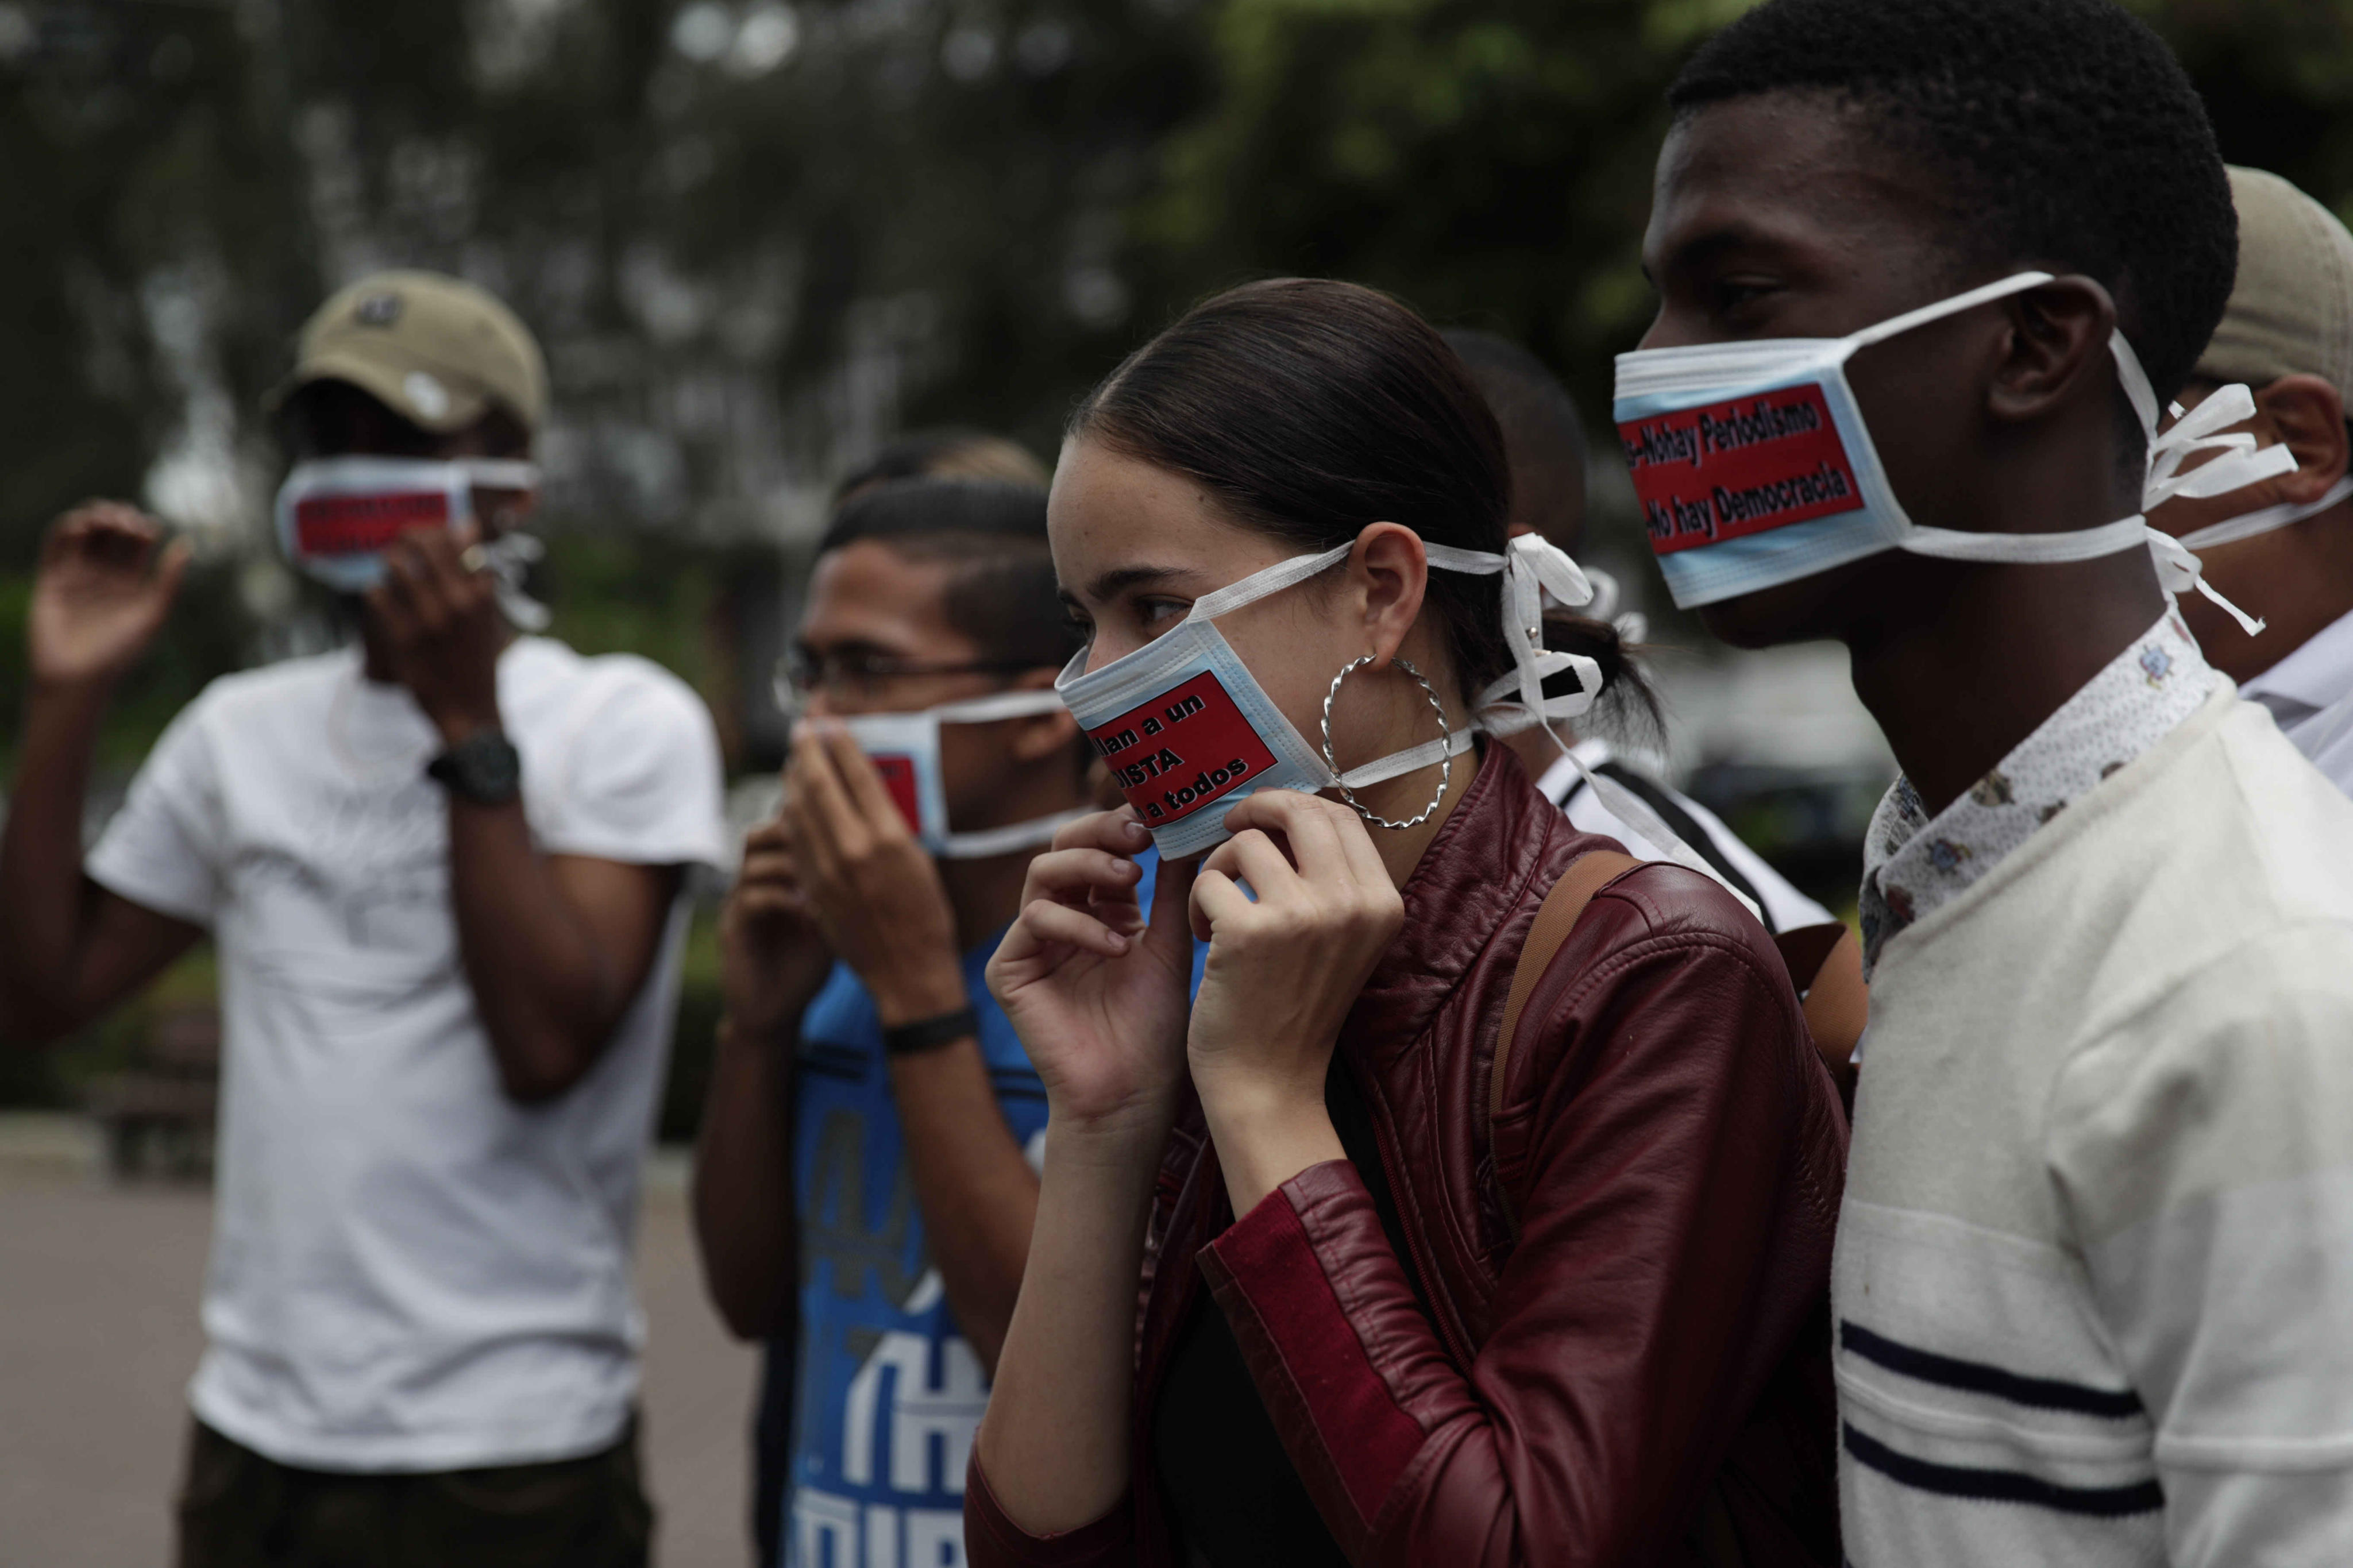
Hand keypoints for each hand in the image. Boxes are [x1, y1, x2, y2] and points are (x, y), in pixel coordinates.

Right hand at [29, 502, 189, 689]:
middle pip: (110, 533)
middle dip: (118, 518)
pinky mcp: (51, 580)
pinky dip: (65, 530)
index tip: (147, 529)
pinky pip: (55, 547)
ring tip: (104, 518)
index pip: (137, 543)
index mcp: (130, 583)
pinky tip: (79, 526)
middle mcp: (103, 577)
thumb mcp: (151, 615)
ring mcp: (76, 577)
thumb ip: (168, 581)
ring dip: (93, 518)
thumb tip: (186, 543)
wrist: (77, 678)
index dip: (142, 527)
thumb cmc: (119, 653)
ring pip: (83, 535)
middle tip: (125, 521)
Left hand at [365, 525, 504, 742]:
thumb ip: (477, 572)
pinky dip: (376, 592)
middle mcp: (456, 602)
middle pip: (423, 545)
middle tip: (402, 544)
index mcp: (480, 595)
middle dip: (408, 539)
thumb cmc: (478, 660)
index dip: (437, 531)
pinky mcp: (401, 637)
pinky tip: (381, 599)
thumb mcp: (488, 616)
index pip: (455, 540)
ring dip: (391, 563)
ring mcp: (428, 619)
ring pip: (397, 565)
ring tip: (392, 570)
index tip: (428, 534)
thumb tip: (467, 527)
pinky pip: (376, 595)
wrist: (468, 710)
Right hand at [719, 813, 835, 1039]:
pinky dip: (785, 900)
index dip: (811, 822)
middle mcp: (752, 882)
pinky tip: (811, 913)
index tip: (847, 828)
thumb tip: (884, 861)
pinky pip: (751, 898)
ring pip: (754, 860)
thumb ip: (843, 888)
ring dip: (792, 867)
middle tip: (832, 850)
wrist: (775, 1009)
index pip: (785, 828)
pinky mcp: (733, 930)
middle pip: (763, 833)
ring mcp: (739, 903)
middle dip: (796, 836)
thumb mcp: (831, 918)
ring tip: (823, 884)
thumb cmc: (808, 963)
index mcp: (775, 874)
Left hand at [781, 720, 965, 1024]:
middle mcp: (854, 850)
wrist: (906, 971)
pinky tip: (791, 803)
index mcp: (890, 838)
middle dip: (808, 751)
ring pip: (799, 811)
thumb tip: (866, 791)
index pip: (857, 775)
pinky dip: (792, 816)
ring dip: (794, 779)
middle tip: (802, 729)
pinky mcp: (812, 889)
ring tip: (795, 759)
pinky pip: (796, 842)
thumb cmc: (925, 916)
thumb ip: (890, 825)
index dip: (840, 743)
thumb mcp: (919, 860)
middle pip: (820, 785)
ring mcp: (827, 871)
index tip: (830, 722)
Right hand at [986, 811, 1195, 1147]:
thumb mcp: (1169, 946)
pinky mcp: (1010, 970)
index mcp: (1101, 911)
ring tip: (1130, 882)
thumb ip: (1172, 889)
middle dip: (1099, 834)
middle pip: (1062, 848)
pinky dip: (1076, 924)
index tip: (1155, 819)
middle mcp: (1063, 920)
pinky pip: (1033, 921)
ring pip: (1042, 874)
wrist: (1133, 1094)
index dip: (1121, 827)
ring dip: (1087, 868)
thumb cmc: (1154, 1029)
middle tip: (1137, 838)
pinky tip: (1115, 947)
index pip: (1098, 848)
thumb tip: (1187, 830)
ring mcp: (1032, 944)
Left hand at [1186, 792, 1400, 1207]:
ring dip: (1219, 869)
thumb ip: (1332, 880)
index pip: (1341, 816)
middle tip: (1228, 830)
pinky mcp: (1248, 932)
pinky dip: (1196, 905)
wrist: (1268, 1083)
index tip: (1264, 818)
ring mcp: (1302, 916)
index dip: (1295, 806)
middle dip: (1256, 810)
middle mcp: (1351, 903)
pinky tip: (1204, 938)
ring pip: (1245, 843)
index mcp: (1383, 903)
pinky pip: (1207, 880)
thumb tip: (1292, 809)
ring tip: (1217, 911)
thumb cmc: (1295, 1007)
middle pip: (1300, 810)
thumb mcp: (1341, 941)